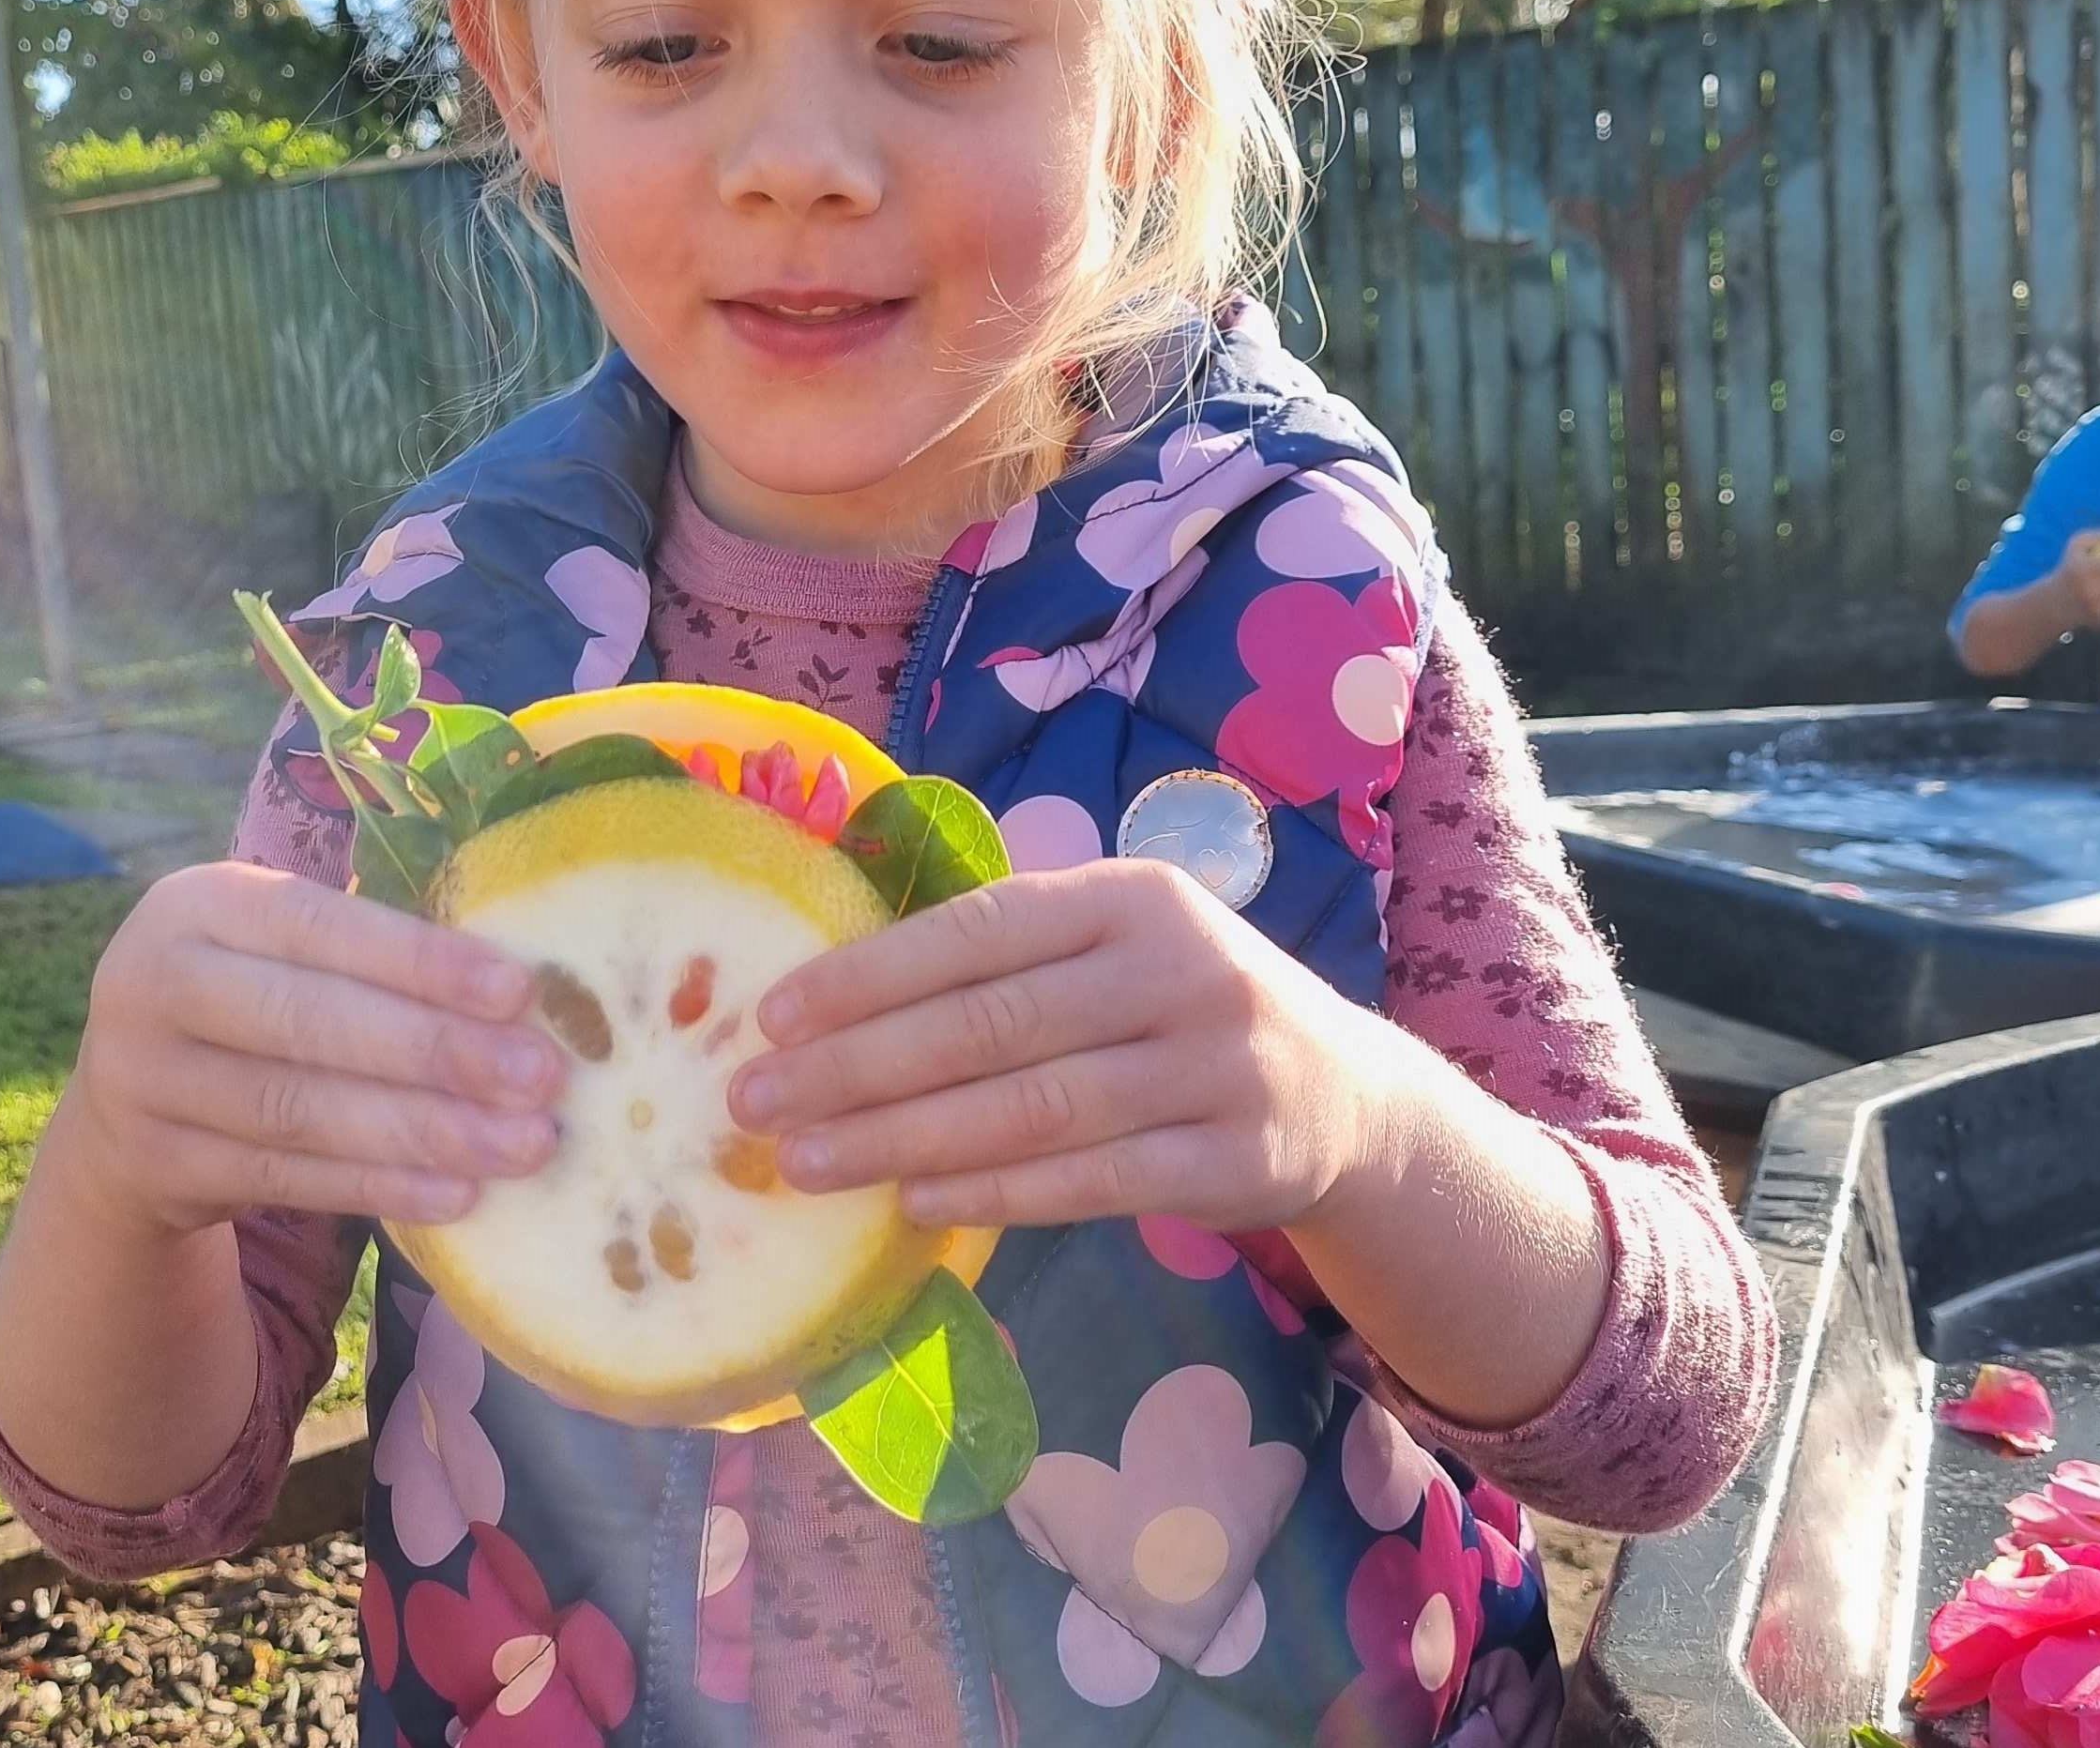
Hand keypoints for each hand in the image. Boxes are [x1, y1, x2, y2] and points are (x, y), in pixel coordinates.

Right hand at [58, 862, 561, 1236]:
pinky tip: (458, 1194)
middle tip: (540, 1079)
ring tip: (522, 1145)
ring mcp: (143, 1082)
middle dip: (438, 1052)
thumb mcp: (278, 945)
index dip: (418, 961)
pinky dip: (379, 1189)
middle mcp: (154, 983)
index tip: (519, 992)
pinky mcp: (157, 1167)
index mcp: (200, 903)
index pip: (319, 925)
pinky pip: (287, 1180)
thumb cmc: (254, 993)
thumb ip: (372, 954)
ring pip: (302, 1112)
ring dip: (424, 1133)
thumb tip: (521, 996)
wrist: (127, 1097)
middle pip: (309, 1023)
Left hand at [729, 862, 1382, 1233]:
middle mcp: (1178, 969)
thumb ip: (1014, 950)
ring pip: (1032, 1108)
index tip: (771, 1014)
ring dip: (904, 1138)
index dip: (870, 973)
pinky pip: (1091, 1181)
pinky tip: (914, 1202)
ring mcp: (1213, 1068)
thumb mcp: (1121, 942)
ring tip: (805, 1162)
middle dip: (858, 1066)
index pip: (979, 930)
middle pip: (991, 1024)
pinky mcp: (1233, 1160)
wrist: (1344, 1095)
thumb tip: (838, 987)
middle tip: (754, 1103)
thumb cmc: (1181, 1007)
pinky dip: (995, 1191)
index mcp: (1132, 897)